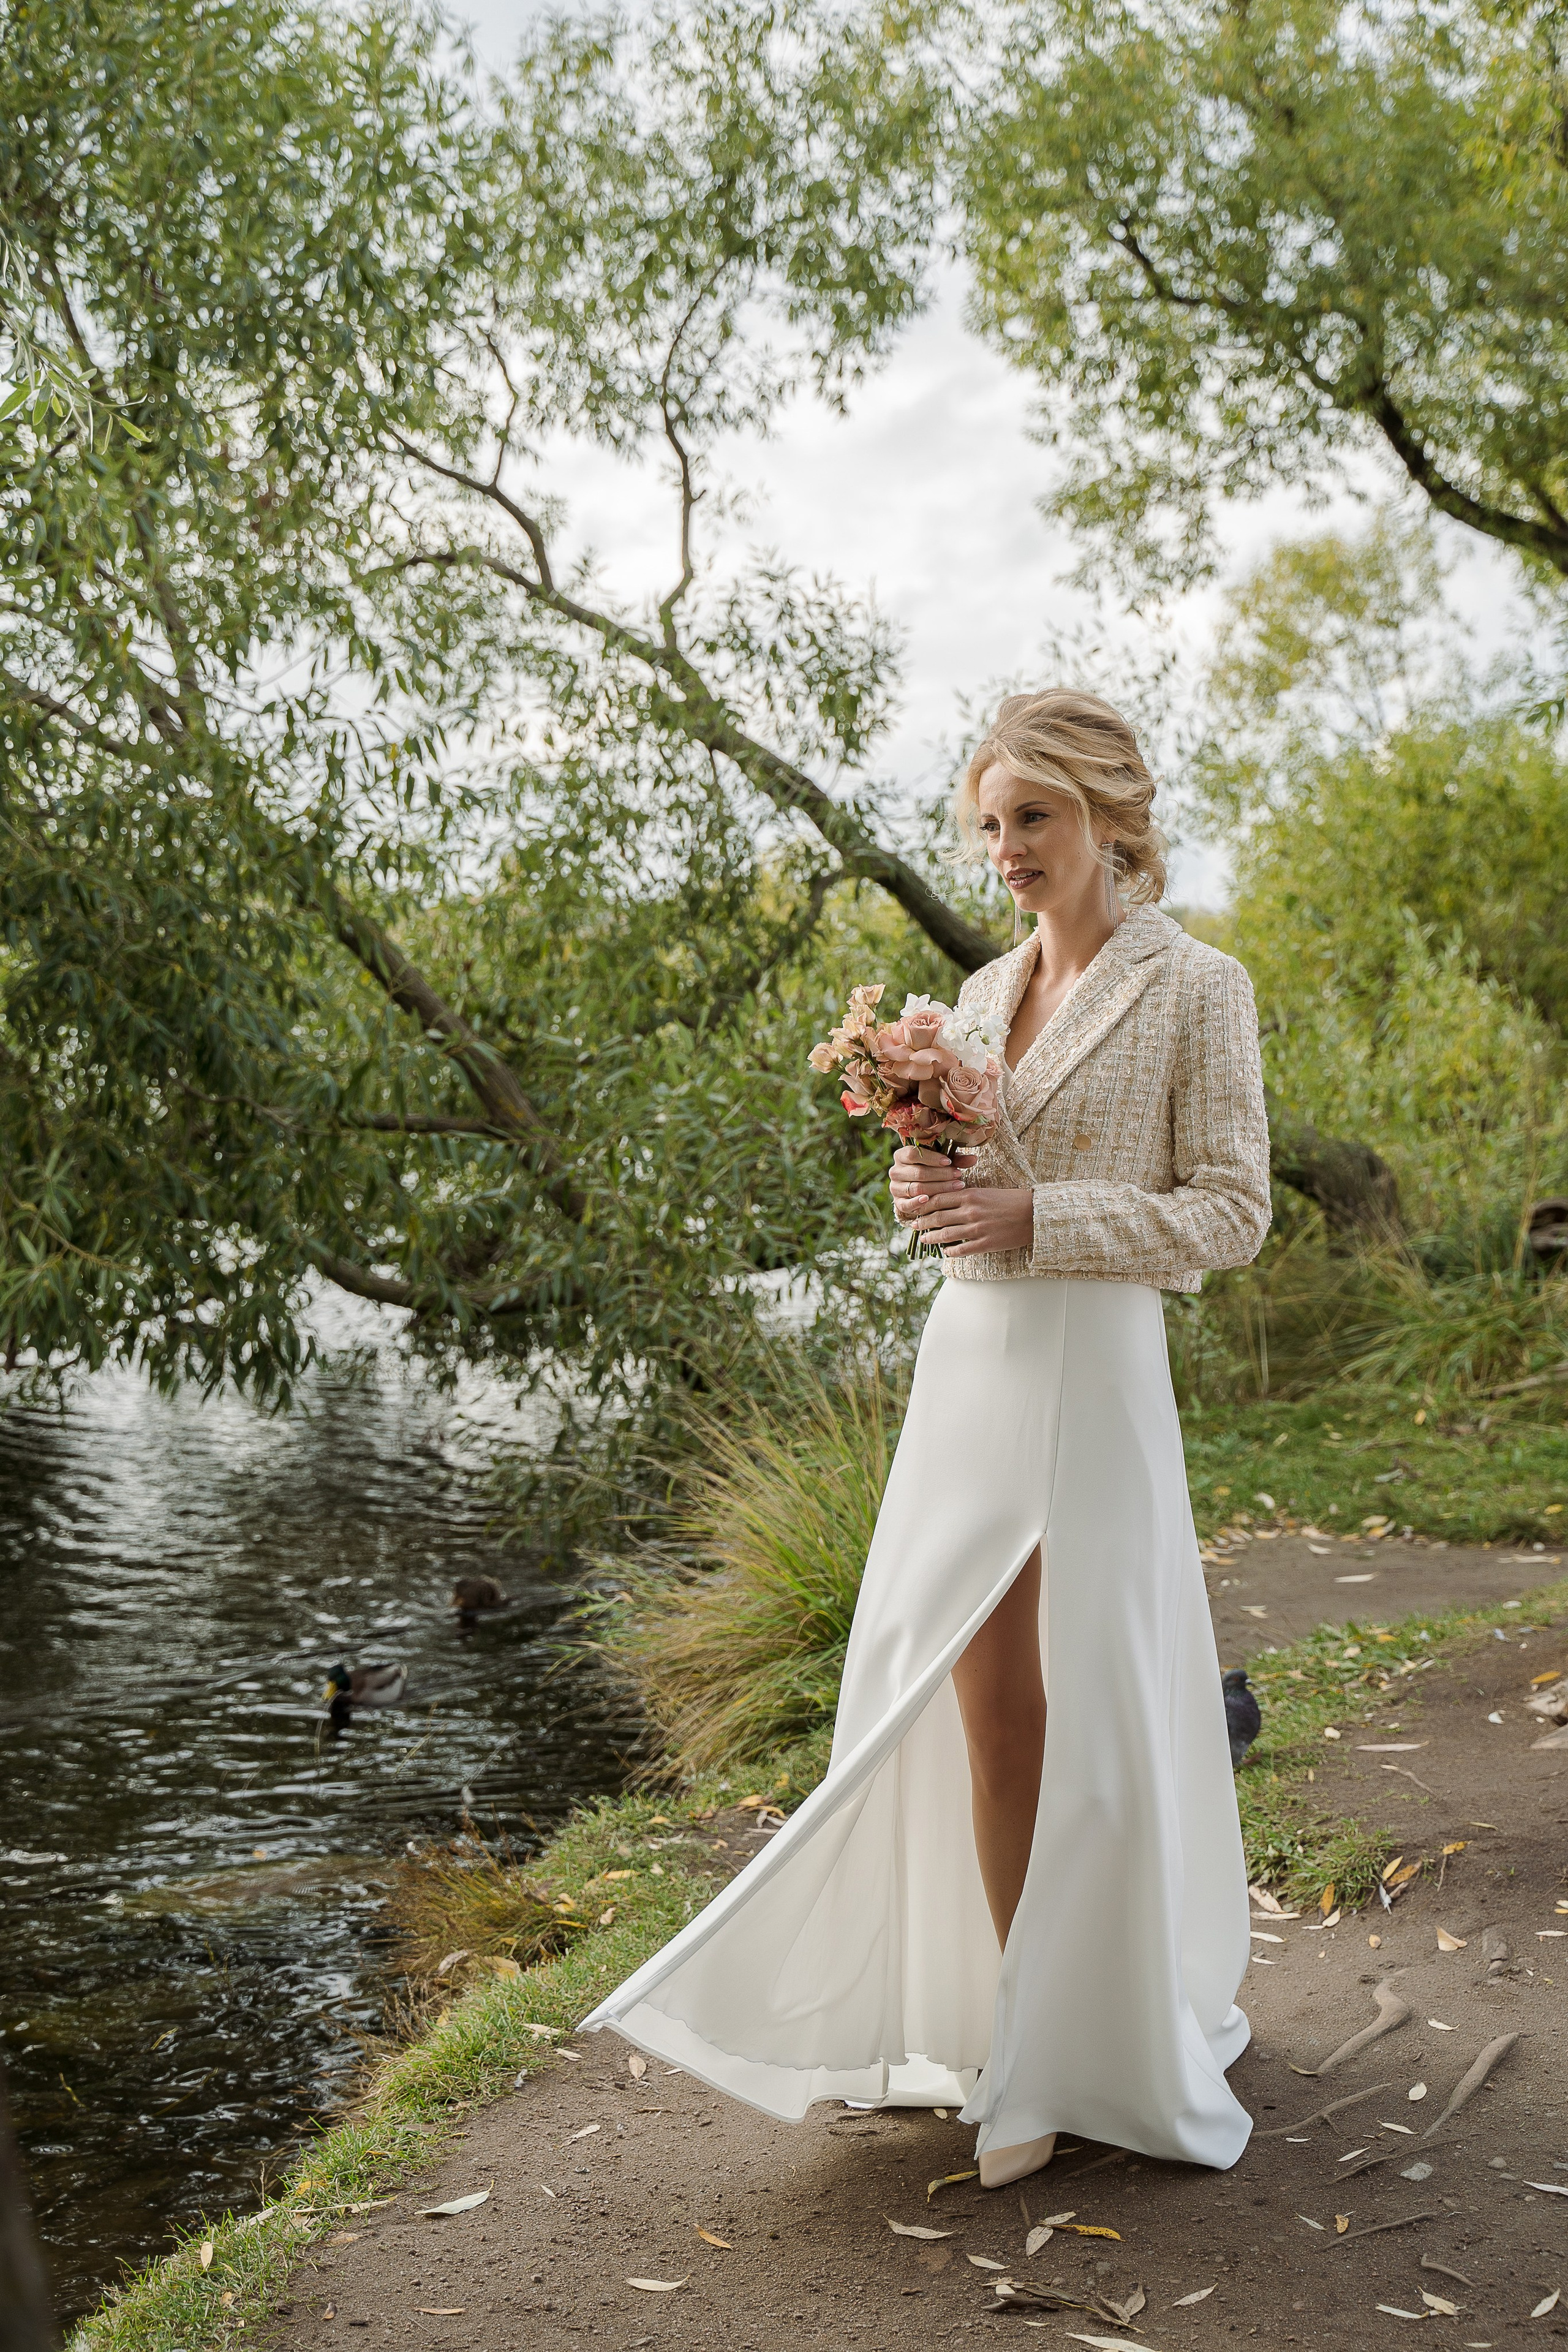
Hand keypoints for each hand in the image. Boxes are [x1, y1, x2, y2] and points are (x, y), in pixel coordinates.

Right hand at [888, 1144, 963, 1224]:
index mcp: (902, 1155)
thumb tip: (974, 1159)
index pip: (913, 1154)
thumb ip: (956, 1160)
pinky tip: (930, 1200)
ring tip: (955, 1187)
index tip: (949, 1162)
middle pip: (918, 1173)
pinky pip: (906, 1205)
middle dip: (940, 1175)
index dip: (931, 1158)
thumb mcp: (942, 1162)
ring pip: (916, 1188)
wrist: (919, 1187)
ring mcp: (895, 1188)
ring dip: (937, 1188)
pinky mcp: (898, 1203)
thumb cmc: (933, 1169)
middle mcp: (895, 1171)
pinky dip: (918, 1203)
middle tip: (958, 1176)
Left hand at [889, 1147, 1032, 1257]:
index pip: (938, 1200)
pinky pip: (962, 1250)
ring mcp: (977, 1229)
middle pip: (938, 1218)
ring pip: (946, 1235)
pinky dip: (951, 1252)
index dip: (923, 1206)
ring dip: (932, 1238)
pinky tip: (946, 1252)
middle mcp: (970, 1211)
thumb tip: (948, 1200)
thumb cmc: (1011, 1200)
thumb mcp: (987, 1191)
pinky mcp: (986, 1244)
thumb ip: (967, 1196)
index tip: (916, 1209)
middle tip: (913, 1226)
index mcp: (970, 1195)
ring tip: (924, 1240)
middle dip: (922, 1223)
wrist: (1034, 1214)